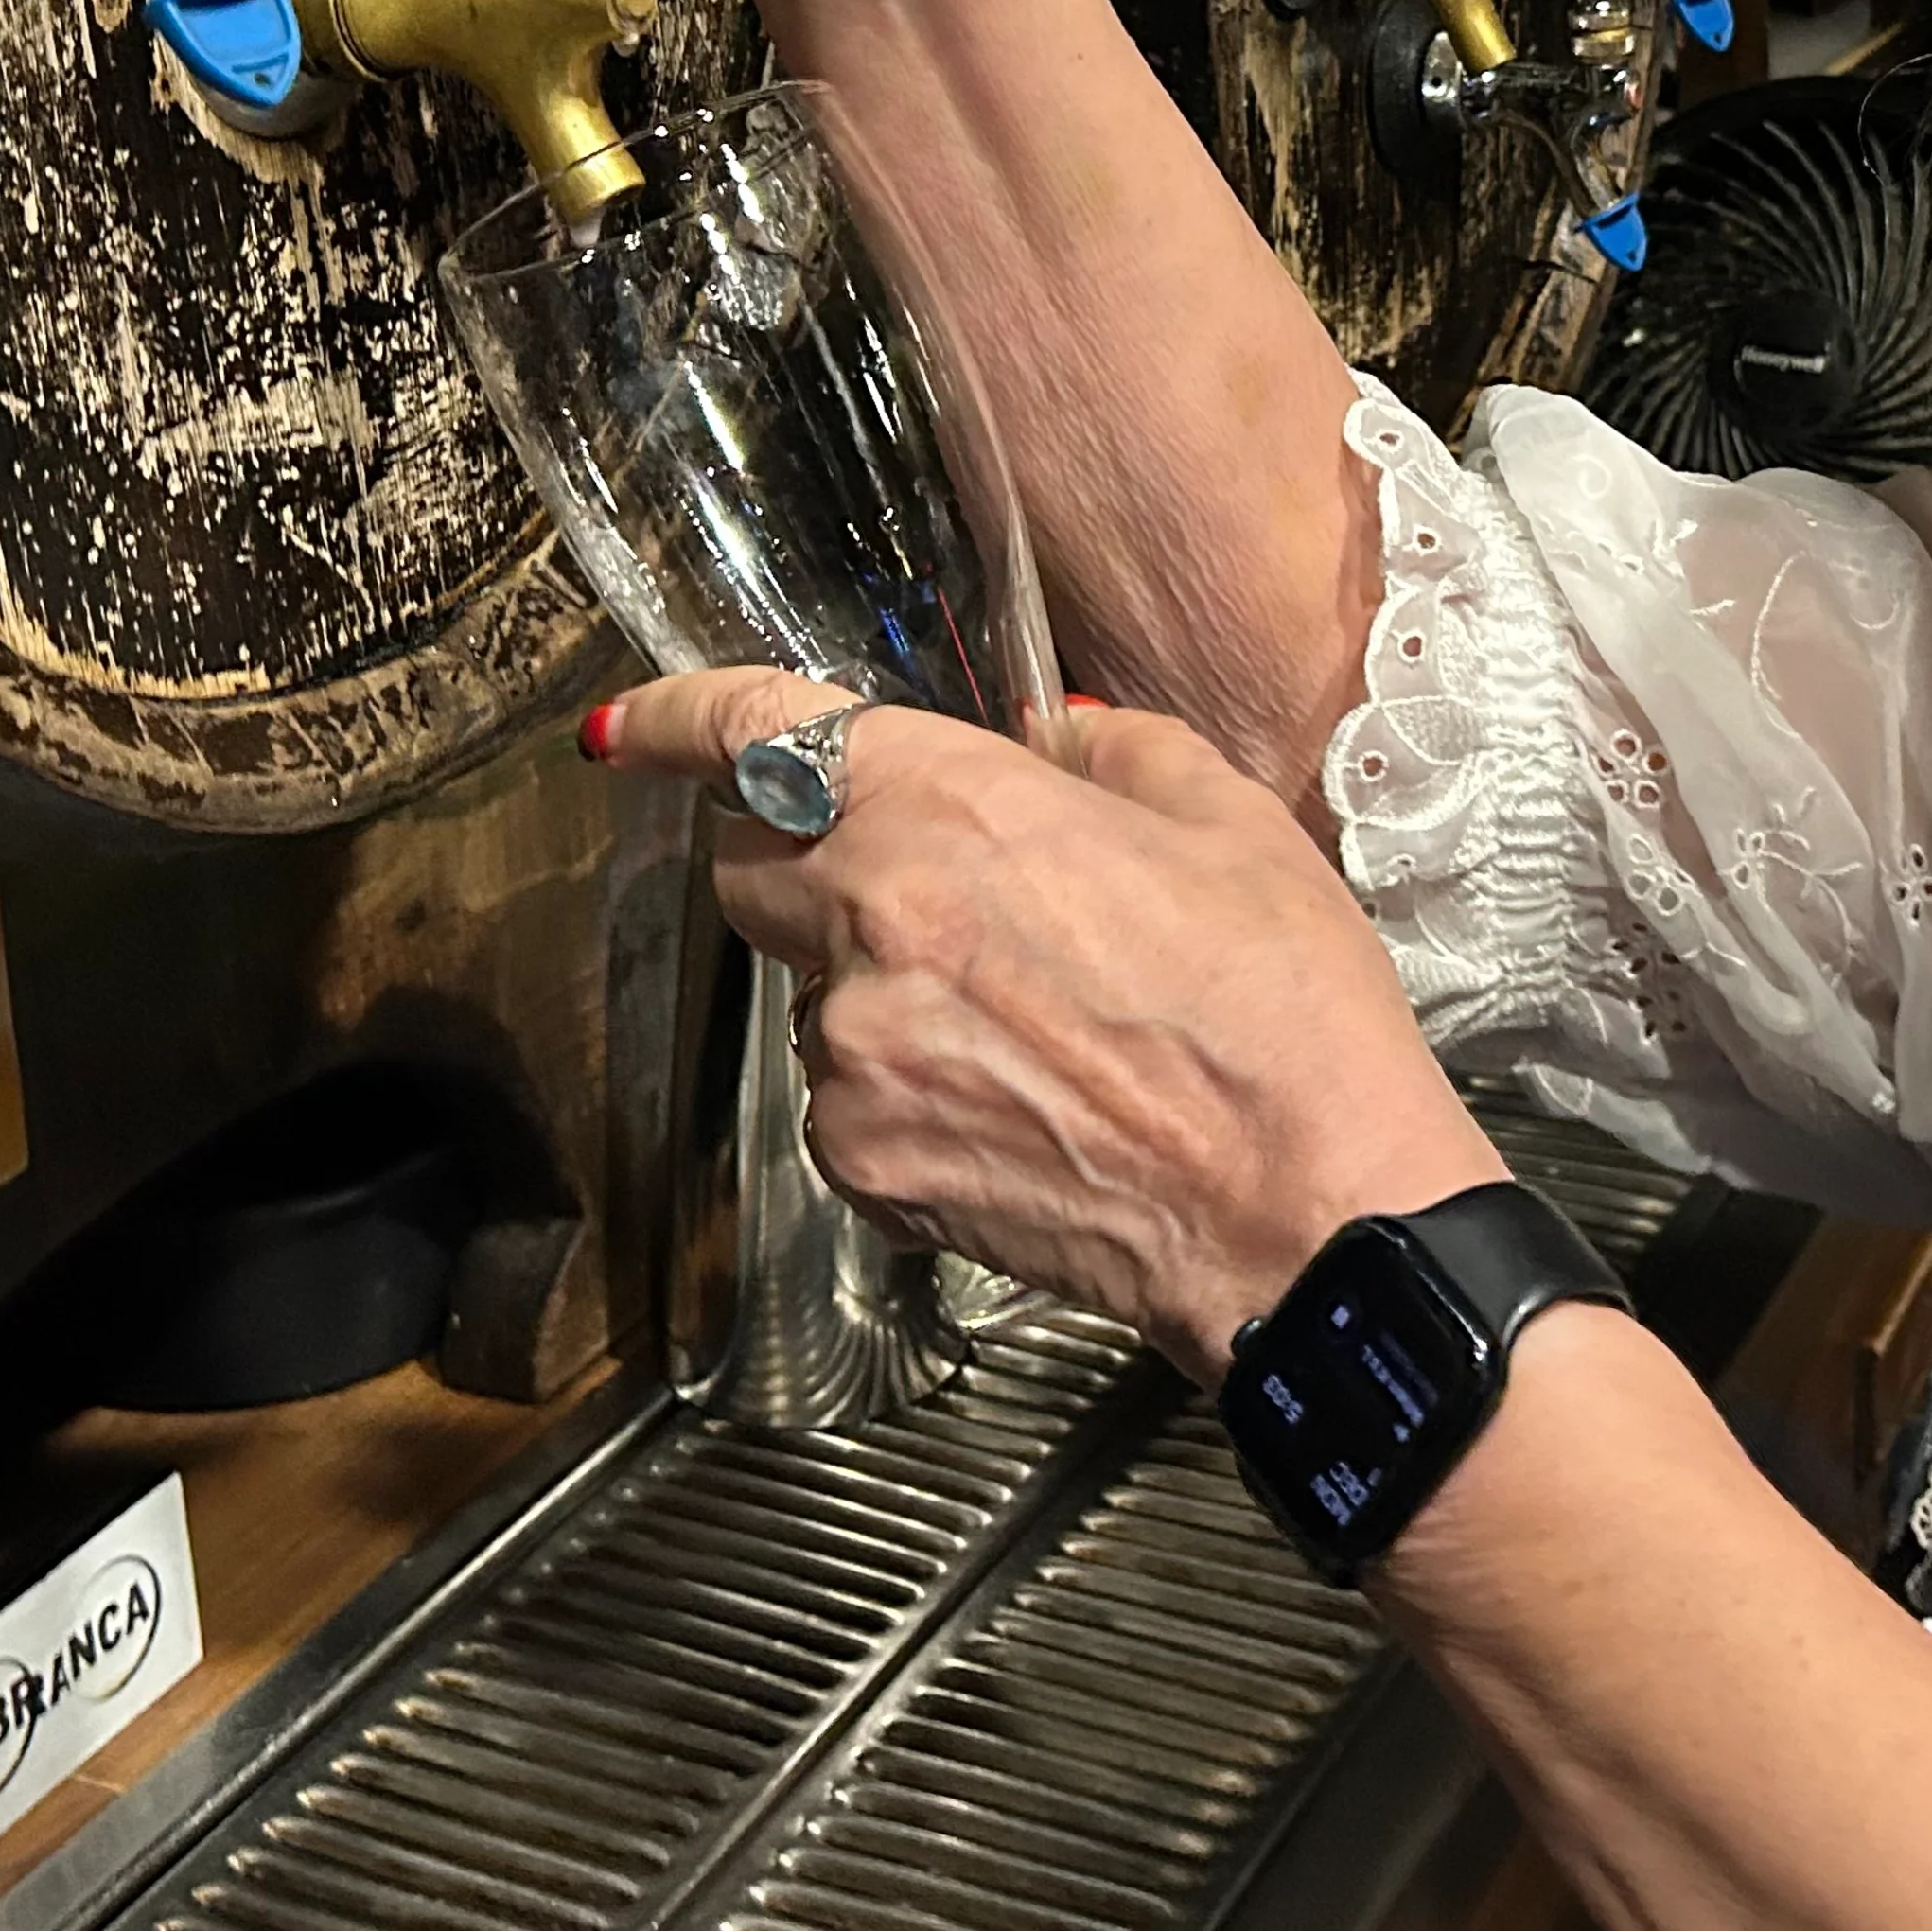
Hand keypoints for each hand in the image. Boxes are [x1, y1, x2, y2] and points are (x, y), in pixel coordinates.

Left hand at [592, 677, 1505, 1373]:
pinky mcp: (864, 1167)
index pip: (752, 734)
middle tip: (928, 875)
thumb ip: (1108, 752)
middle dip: (813, 855)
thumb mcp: (1222, 816)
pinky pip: (850, 1096)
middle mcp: (868, 928)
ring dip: (881, 982)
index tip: (628, 727)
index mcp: (943, 811)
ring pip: (814, 993)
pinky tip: (1026, 1094)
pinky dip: (910, 1083)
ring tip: (1032, 1016)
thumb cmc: (1281, 1011)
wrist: (1303, 1211)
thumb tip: (1049, 743)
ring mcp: (854, 1059)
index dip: (676, 719)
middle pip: (754, 868)